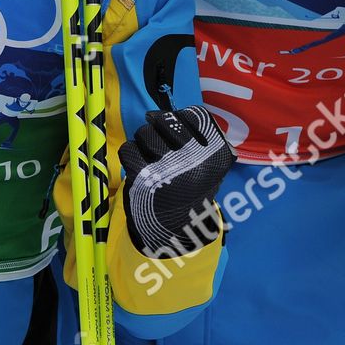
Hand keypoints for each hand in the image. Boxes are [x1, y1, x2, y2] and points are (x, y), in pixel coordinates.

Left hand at [120, 105, 233, 257]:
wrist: (177, 229)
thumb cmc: (190, 188)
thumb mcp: (208, 163)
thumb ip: (193, 134)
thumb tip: (157, 114)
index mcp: (216, 154)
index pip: (195, 115)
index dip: (181, 119)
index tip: (178, 134)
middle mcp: (194, 160)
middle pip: (166, 121)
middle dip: (158, 127)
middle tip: (158, 143)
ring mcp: (168, 168)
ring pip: (144, 133)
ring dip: (143, 142)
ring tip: (150, 157)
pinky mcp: (143, 178)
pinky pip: (128, 149)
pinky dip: (130, 155)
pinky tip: (139, 167)